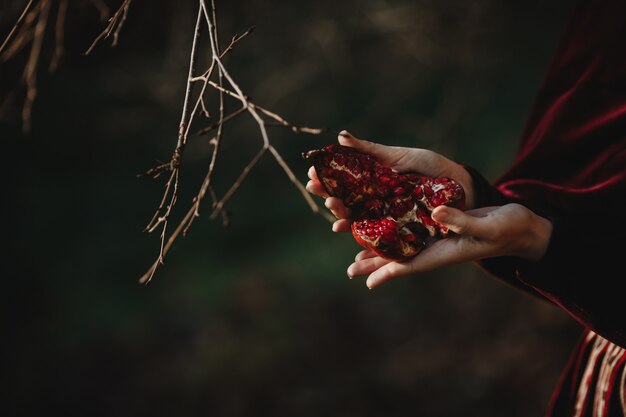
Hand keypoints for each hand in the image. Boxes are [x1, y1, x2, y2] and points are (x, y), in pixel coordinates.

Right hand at [305, 130, 475, 231]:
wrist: (460, 188)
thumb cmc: (430, 169)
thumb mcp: (399, 156)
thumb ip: (369, 149)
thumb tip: (340, 136)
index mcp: (372, 179)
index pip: (342, 179)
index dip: (326, 177)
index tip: (312, 172)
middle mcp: (372, 198)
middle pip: (343, 199)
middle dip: (327, 195)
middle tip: (316, 188)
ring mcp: (382, 215)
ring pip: (354, 217)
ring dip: (339, 214)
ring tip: (332, 209)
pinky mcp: (394, 231)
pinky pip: (371, 235)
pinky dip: (355, 233)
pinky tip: (343, 228)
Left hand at [349, 203, 552, 287]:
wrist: (522, 225)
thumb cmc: (510, 228)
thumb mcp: (488, 224)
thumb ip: (462, 221)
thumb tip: (437, 213)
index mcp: (446, 252)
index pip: (411, 265)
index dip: (388, 273)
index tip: (367, 283)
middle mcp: (437, 247)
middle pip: (400, 258)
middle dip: (375, 264)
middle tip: (349, 270)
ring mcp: (438, 236)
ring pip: (403, 244)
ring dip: (380, 248)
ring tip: (356, 253)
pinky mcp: (441, 223)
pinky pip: (413, 228)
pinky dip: (395, 228)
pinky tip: (382, 224)